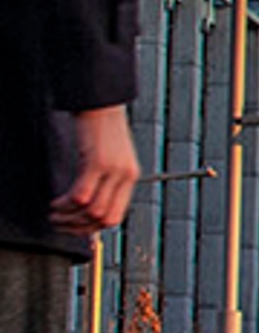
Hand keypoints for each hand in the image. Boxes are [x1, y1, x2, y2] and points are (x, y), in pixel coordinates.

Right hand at [53, 106, 137, 235]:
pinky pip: (81, 196)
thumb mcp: (110, 157)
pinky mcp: (98, 163)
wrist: (103, 103)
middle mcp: (126, 176)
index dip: (93, 229)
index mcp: (131, 177)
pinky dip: (65, 204)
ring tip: (54, 213)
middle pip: (105, 219)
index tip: (74, 228)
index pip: (116, 217)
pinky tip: (55, 203)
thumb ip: (105, 179)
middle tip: (59, 223)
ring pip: (92, 211)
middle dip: (79, 228)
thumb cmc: (103, 129)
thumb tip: (88, 204)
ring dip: (68, 217)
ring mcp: (113, 171)